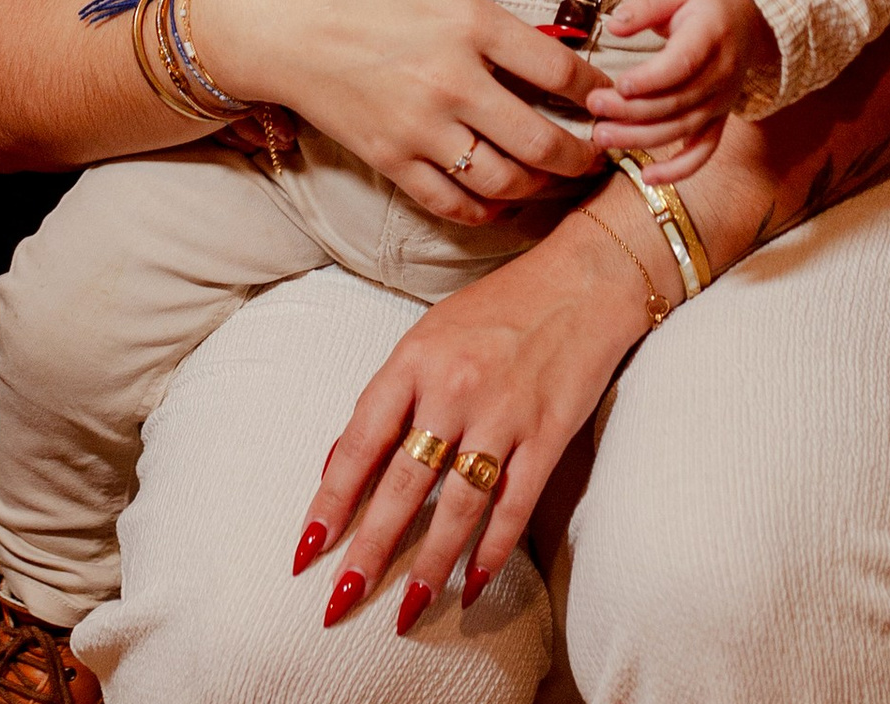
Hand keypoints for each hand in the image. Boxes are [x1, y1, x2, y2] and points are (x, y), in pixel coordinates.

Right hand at [190, 0, 612, 223]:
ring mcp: (421, 127)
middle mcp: (453, 81)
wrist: (286, 23)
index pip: (561, 71)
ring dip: (542, 190)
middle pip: (544, 143)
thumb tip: (548, 60)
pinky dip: (487, 211)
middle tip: (600, 158)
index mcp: (471, 25)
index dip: (599, 94)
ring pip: (505, 183)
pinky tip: (503, 201)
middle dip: (583, 159)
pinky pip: (453, 203)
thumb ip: (493, 25)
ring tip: (557, 182)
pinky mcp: (391, 160)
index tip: (613, 101)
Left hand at [292, 206, 664, 631]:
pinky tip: (475, 585)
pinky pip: (514, 506)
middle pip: (404, 484)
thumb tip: (336, 461)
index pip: (360, 442)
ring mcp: (504, 413)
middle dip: (369, 550)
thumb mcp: (430, 332)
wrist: (583, 278)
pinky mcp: (548, 433)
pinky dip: (494, 551)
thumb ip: (389, 394)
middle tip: (340, 602)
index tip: (306, 551)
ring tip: (407, 611)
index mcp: (415, 358)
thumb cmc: (498, 307)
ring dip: (430, 564)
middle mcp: (454, 387)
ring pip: (458, 506)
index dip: (330, 501)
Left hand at [583, 0, 775, 181]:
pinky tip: (649, 177)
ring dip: (641, 138)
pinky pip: (703, 151)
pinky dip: (679, 169)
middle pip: (675, 101)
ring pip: (682, 129)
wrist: (748, 18)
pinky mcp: (719, 118)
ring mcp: (722, 101)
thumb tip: (615, 26)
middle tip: (594, 105)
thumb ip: (644, 5)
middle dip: (631, 110)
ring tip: (602, 136)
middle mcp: (721, 74)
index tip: (620, 84)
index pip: (683, 64)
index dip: (651, 78)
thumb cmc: (704, 1)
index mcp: (711, 35)